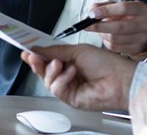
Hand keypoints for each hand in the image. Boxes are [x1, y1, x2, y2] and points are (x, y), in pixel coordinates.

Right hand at [21, 44, 137, 110]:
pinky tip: (71, 73)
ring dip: (51, 70)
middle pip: (44, 71)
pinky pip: (56, 88)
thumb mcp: (78, 50)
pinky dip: (61, 79)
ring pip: (47, 81)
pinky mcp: (70, 98)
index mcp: (70, 60)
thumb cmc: (105, 63)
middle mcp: (68, 74)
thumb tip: (38, 49)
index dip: (37, 55)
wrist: (119, 79)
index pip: (49, 58)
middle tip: (32, 55)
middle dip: (37, 63)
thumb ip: (56, 50)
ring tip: (60, 63)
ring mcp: (69, 86)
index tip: (27, 49)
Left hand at [87, 0, 146, 56]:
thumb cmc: (130, 18)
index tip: (93, 13)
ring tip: (99, 30)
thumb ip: (106, 6)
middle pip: (119, 27)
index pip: (124, 8)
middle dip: (99, 26)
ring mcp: (142, 38)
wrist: (144, 34)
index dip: (107, 10)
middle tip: (88, 25)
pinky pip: (115, 47)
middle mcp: (145, 24)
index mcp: (142, 9)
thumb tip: (92, 9)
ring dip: (102, 34)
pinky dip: (106, 42)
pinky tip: (106, 37)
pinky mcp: (136, 50)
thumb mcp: (121, 7)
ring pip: (115, 39)